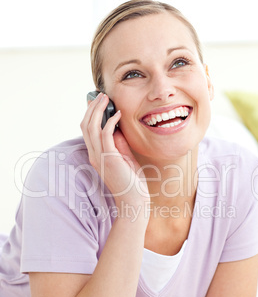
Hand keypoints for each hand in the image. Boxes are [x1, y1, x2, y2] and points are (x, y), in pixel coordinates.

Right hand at [80, 93, 149, 209]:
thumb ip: (119, 145)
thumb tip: (117, 129)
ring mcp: (100, 157)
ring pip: (91, 127)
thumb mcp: (125, 159)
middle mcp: (94, 155)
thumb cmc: (131, 183)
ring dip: (98, 110)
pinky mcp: (110, 158)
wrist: (134, 201)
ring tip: (106, 99)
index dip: (89, 114)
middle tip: (100, 95)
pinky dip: (110, 122)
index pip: (86, 131)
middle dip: (91, 108)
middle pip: (85, 126)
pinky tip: (117, 114)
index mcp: (96, 156)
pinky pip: (105, 134)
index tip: (97, 102)